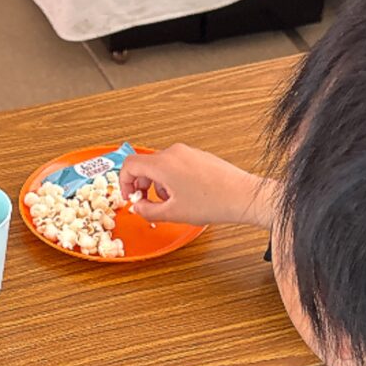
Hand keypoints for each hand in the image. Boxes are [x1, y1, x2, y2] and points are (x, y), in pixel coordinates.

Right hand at [119, 144, 278, 227]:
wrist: (241, 196)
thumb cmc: (213, 202)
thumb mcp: (172, 213)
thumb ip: (147, 211)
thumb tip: (138, 208)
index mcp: (163, 164)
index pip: (129, 165)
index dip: (123, 183)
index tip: (129, 196)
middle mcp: (174, 153)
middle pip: (145, 165)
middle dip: (142, 186)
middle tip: (146, 203)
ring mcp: (187, 153)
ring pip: (161, 166)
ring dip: (158, 184)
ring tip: (171, 202)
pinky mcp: (198, 156)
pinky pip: (176, 165)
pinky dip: (172, 180)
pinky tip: (184, 196)